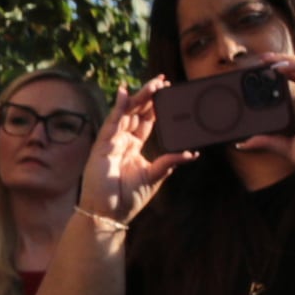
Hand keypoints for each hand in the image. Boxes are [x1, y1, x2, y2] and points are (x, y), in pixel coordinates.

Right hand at [79, 79, 190, 226]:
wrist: (110, 214)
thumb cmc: (128, 198)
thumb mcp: (154, 176)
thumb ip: (170, 161)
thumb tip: (192, 153)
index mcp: (134, 146)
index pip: (147, 120)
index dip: (156, 105)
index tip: (167, 90)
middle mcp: (122, 141)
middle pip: (137, 112)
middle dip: (149, 96)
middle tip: (162, 81)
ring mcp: (111, 142)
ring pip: (127, 113)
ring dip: (139, 98)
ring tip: (152, 84)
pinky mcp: (102, 146)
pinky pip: (111, 123)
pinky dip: (118, 107)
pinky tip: (125, 93)